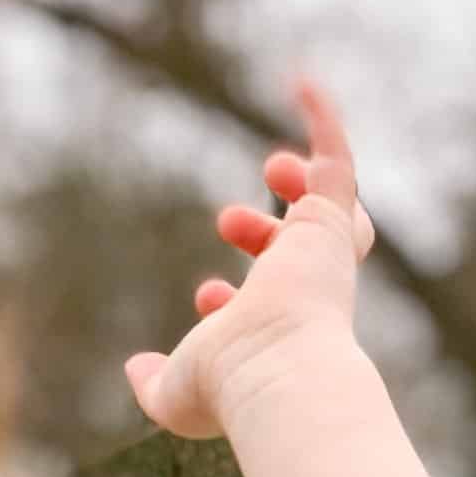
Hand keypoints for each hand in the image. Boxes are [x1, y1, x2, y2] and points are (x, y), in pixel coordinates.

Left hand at [123, 79, 375, 440]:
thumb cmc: (228, 388)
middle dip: (261, 236)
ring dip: (300, 185)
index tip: (204, 298)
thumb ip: (153, 383)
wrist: (273, 370)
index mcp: (277, 335)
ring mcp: (324, 260)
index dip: (228, 302)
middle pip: (298, 254)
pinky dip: (323, 121)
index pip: (262, 309)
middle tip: (227, 221)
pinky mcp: (333, 226)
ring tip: (274, 164)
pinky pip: (339, 162)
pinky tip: (301, 79)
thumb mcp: (174, 397)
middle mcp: (307, 296)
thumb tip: (135, 368)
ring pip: (331, 211)